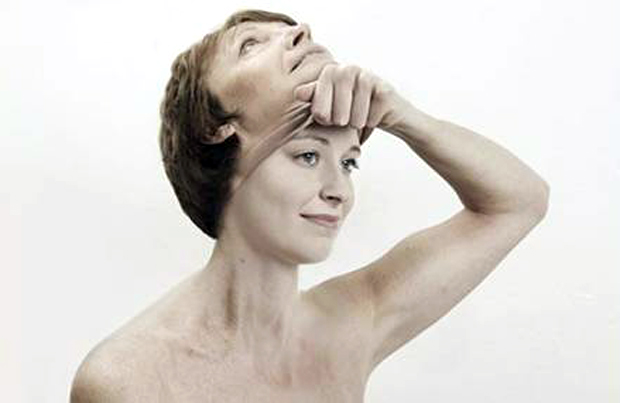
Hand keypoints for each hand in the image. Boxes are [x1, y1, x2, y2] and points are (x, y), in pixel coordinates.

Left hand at [293, 64, 413, 142]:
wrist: (384, 113)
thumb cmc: (351, 111)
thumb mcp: (329, 106)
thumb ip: (314, 97)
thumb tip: (298, 92)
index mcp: (331, 72)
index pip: (319, 91)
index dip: (321, 109)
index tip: (325, 119)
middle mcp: (349, 69)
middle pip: (337, 102)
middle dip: (339, 117)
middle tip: (343, 122)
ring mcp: (369, 77)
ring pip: (355, 112)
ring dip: (356, 122)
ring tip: (358, 121)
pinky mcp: (385, 90)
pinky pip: (372, 115)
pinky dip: (370, 122)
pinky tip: (373, 118)